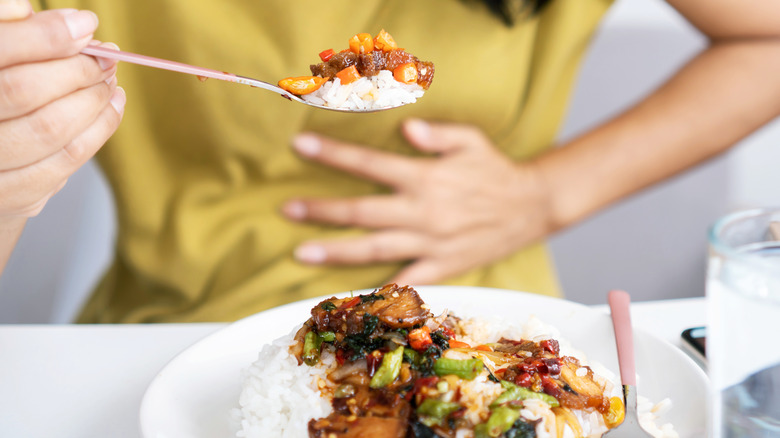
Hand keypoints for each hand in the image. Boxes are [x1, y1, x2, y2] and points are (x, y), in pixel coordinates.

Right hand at [0, 2, 124, 222]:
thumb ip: (5, 29)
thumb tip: (39, 14)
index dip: (44, 36)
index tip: (86, 24)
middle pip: (22, 91)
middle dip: (76, 69)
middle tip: (106, 56)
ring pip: (49, 130)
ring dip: (92, 99)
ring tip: (110, 78)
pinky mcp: (8, 198)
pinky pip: (64, 164)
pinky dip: (98, 130)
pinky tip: (111, 107)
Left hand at [282, 119, 553, 284]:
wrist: (532, 207)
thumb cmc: (495, 170)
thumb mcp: (471, 140)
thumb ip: (437, 134)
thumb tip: (405, 128)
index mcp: (426, 178)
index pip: (370, 164)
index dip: (333, 154)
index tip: (300, 145)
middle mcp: (423, 212)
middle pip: (362, 212)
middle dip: (321, 210)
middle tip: (286, 209)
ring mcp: (430, 243)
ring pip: (375, 249)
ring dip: (336, 250)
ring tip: (300, 252)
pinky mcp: (442, 267)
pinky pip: (406, 281)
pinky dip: (378, 290)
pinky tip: (350, 294)